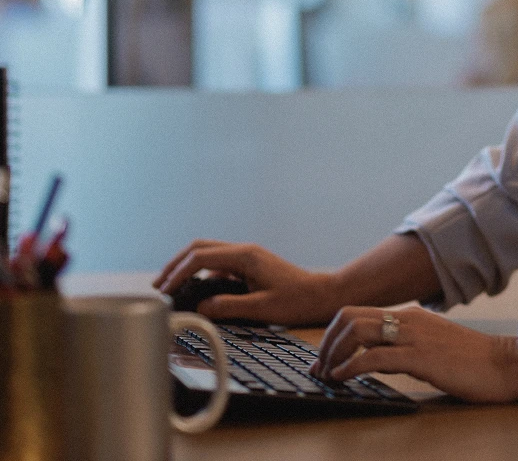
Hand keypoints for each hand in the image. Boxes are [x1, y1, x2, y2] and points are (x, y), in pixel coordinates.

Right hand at [153, 240, 342, 325]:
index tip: (164, 291)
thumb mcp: (261, 309)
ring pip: (209, 253)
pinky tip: (196, 291)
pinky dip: (202, 273)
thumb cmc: (296, 301)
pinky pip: (219, 264)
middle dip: (176, 263)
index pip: (200, 257)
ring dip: (188, 266)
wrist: (321, 295)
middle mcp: (244, 251)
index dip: (178, 273)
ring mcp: (247, 256)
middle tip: (159, 285)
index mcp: (245, 256)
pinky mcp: (250, 265)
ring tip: (171, 287)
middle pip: (200, 247)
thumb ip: (229, 306)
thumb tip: (200, 308)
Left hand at [311, 306, 517, 403]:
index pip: (358, 313)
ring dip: (334, 354)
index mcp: (409, 315)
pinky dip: (350, 367)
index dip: (333, 335)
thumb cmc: (470, 361)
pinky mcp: (419, 357)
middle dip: (327, 343)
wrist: (502, 365)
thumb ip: (404, 346)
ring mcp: (413, 336)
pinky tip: (344, 379)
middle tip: (319, 367)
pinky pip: (374, 357)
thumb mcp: (431, 346)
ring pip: (357, 331)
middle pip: (350, 317)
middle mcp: (407, 319)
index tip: (325, 358)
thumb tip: (374, 357)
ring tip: (327, 374)